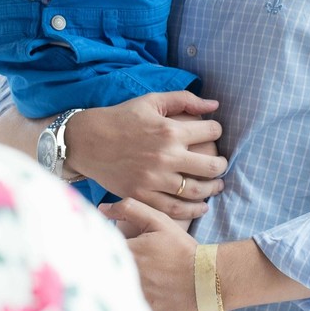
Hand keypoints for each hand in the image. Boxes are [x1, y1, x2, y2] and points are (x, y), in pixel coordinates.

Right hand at [65, 91, 225, 219]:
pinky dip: (193, 210)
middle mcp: (166, 156)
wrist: (87, 141)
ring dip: (212, 189)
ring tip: (216, 186)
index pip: (211, 132)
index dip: (216, 130)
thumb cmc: (121, 117)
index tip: (213, 133)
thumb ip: (184, 99)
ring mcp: (154, 179)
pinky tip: (200, 206)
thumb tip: (214, 104)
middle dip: (222, 164)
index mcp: (170, 130)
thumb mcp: (151, 101)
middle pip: (211, 166)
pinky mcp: (143, 195)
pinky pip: (175, 209)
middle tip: (221, 164)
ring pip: (196, 191)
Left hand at [100, 198, 200, 310]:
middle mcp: (128, 276)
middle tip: (120, 269)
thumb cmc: (182, 249)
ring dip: (115, 289)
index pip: (100, 249)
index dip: (102, 250)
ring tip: (128, 284)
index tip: (108, 251)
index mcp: (128, 252)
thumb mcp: (159, 221)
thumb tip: (102, 207)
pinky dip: (127, 307)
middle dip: (107, 269)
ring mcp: (136, 298)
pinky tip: (137, 300)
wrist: (208, 280)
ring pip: (113, 294)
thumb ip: (130, 209)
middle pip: (103, 272)